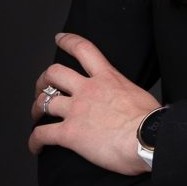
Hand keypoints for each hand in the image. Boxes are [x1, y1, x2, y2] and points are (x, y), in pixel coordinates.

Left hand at [28, 32, 160, 175]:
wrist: (147, 138)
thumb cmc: (151, 121)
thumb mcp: (140, 95)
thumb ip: (127, 95)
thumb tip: (131, 104)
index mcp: (108, 78)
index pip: (84, 50)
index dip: (68, 41)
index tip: (60, 38)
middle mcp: (88, 90)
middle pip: (54, 73)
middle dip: (43, 80)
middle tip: (42, 87)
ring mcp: (76, 110)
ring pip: (44, 102)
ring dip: (36, 109)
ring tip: (36, 116)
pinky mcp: (69, 133)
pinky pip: (42, 134)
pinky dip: (35, 140)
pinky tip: (36, 147)